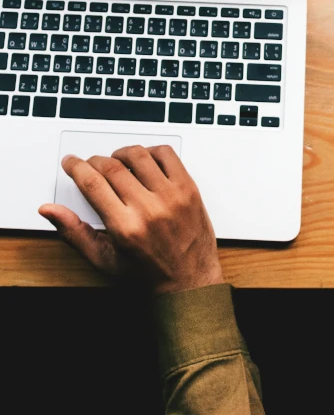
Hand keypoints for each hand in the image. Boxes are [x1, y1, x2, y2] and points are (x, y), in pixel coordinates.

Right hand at [39, 146, 222, 294]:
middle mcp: (149, 208)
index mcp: (125, 227)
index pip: (93, 185)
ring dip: (121, 153)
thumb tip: (48, 210)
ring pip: (140, 156)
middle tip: (89, 163)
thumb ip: (74, 232)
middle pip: (113, 167)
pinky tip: (143, 159)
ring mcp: (172, 195)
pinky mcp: (189, 187)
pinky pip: (168, 155)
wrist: (189, 278)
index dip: (77, 168)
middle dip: (95, 161)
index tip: (70, 162)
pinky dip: (151, 151)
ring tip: (114, 160)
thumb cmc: (145, 271)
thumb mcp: (103, 259)